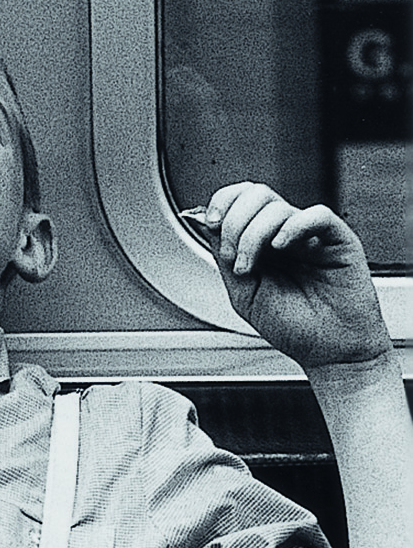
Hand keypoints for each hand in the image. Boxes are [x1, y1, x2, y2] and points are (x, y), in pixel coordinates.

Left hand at [202, 182, 392, 370]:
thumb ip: (225, 258)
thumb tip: (208, 225)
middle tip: (234, 256)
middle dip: (235, 222)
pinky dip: (293, 226)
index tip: (211, 222)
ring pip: (277, 206)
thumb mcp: (243, 294)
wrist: (330, 352)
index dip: (222, 203)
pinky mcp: (339, 241)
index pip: (240, 200)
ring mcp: (311, 237)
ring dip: (254, 234)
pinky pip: (317, 215)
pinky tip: (282, 247)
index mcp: (262, 243)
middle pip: (256, 195)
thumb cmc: (294, 328)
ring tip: (253, 267)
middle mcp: (284, 235)